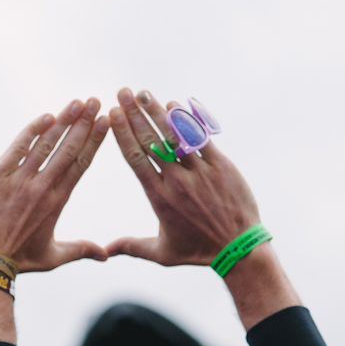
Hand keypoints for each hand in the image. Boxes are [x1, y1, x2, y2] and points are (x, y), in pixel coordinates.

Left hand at [0, 97, 109, 271]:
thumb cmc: (19, 260)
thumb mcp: (54, 257)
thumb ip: (81, 250)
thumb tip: (106, 256)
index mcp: (58, 201)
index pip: (81, 163)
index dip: (95, 141)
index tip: (105, 123)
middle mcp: (42, 186)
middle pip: (69, 148)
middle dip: (84, 123)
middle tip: (96, 102)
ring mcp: (19, 179)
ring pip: (46, 143)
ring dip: (63, 121)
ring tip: (78, 102)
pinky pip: (17, 147)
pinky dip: (32, 131)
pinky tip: (47, 117)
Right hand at [106, 88, 260, 265]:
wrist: (239, 249)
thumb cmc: (199, 251)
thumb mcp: (163, 253)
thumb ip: (133, 246)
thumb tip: (106, 250)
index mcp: (159, 197)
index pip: (135, 158)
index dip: (123, 134)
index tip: (113, 114)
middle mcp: (177, 181)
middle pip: (151, 141)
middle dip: (134, 114)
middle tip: (122, 92)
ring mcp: (200, 172)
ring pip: (174, 136)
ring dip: (157, 111)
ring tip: (143, 93)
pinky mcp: (221, 166)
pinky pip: (201, 139)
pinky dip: (187, 121)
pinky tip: (173, 105)